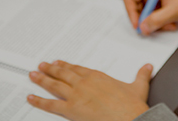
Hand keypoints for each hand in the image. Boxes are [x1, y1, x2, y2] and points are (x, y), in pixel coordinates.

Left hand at [27, 61, 150, 120]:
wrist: (130, 118)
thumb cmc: (132, 105)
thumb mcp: (139, 86)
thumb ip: (142, 75)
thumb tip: (147, 67)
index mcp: (98, 77)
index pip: (78, 69)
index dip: (67, 66)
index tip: (59, 62)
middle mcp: (84, 83)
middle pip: (63, 74)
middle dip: (51, 69)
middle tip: (41, 65)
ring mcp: (76, 95)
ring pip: (54, 85)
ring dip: (42, 79)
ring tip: (33, 75)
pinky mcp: (71, 109)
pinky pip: (50, 105)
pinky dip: (38, 101)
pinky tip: (30, 97)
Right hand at [121, 0, 177, 34]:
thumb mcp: (174, 11)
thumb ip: (157, 20)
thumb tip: (143, 27)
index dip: (131, 12)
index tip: (138, 24)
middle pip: (135, 8)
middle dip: (145, 20)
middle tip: (152, 27)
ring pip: (144, 15)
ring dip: (154, 23)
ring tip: (166, 24)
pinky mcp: (159, 6)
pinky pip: (152, 18)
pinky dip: (159, 24)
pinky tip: (169, 23)